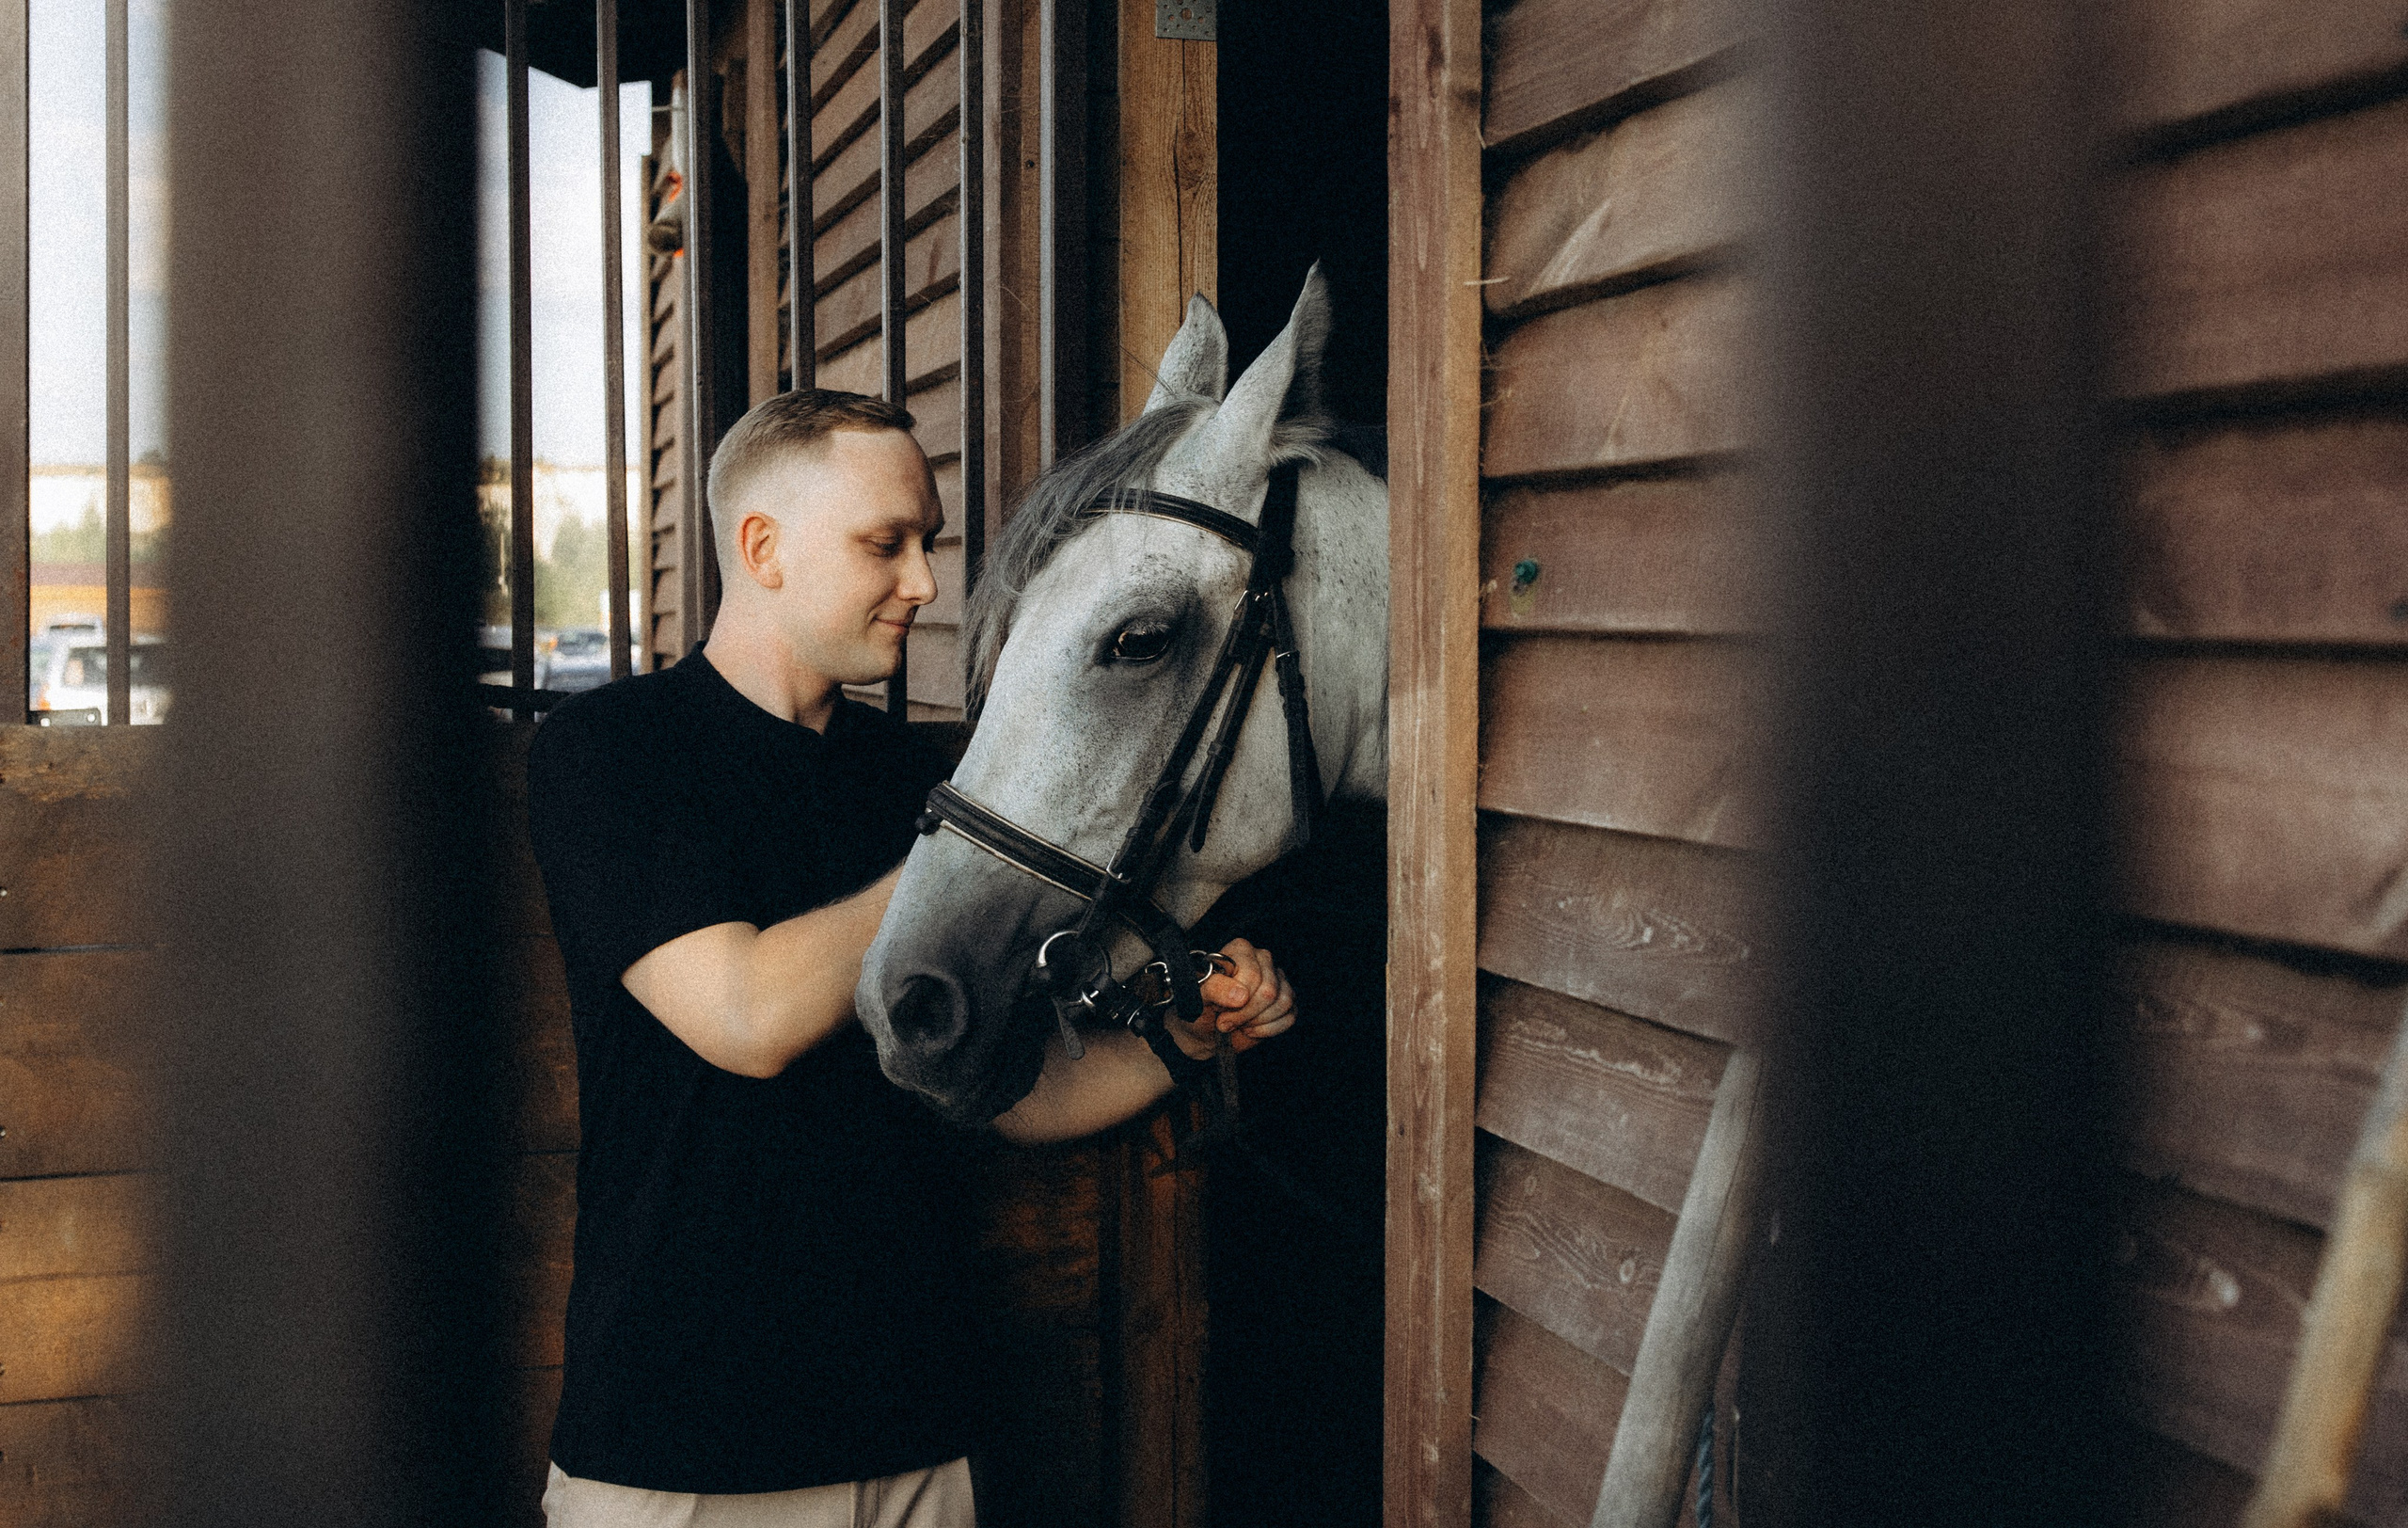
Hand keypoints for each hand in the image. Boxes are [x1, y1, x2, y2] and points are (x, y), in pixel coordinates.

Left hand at [1170, 937, 1295, 1059]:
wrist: (1205, 1031)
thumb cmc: (1200, 1008)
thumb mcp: (1197, 996)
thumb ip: (1214, 989)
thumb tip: (1240, 995)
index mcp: (1240, 950)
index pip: (1252, 975)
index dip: (1236, 999)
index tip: (1218, 1009)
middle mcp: (1263, 959)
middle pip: (1269, 991)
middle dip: (1245, 1014)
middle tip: (1226, 1020)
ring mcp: (1278, 979)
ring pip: (1283, 1003)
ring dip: (1256, 1022)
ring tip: (1238, 1023)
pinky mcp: (1287, 1000)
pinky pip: (1290, 1016)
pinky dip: (1268, 1030)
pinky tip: (1251, 1028)